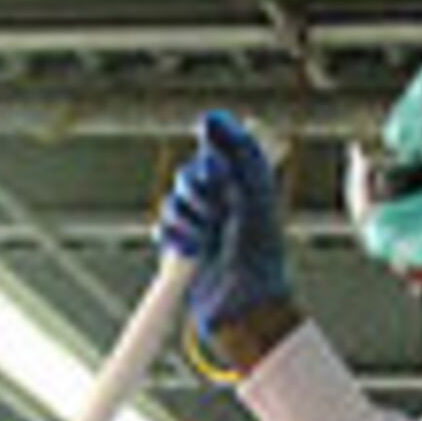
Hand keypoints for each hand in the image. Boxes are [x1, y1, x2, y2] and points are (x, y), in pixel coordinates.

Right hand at [157, 109, 291, 350]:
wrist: (243, 304)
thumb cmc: (258, 253)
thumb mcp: (251, 192)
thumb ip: (233, 151)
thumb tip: (208, 116)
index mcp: (247, 181)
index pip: (223, 145)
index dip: (215, 147)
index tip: (215, 157)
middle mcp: (225, 198)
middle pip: (191, 173)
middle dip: (197, 190)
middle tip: (216, 210)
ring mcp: (203, 222)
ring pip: (174, 200)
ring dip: (186, 218)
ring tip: (205, 239)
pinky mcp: (184, 245)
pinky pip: (163, 226)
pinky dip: (173, 238)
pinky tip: (191, 251)